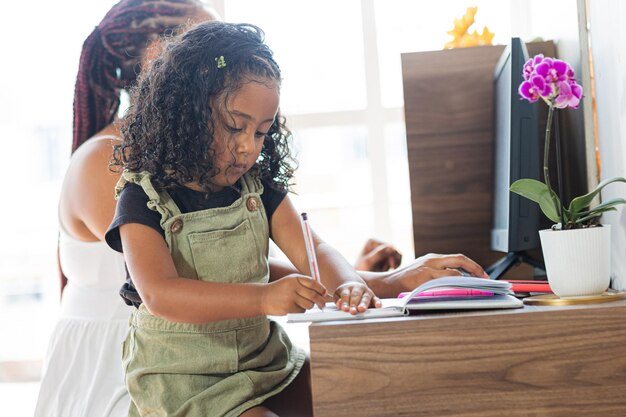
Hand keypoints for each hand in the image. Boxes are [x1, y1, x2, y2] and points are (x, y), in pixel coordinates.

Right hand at [261, 274, 326, 315]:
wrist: (263, 297)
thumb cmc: (280, 289)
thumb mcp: (290, 280)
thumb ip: (304, 283)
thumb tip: (321, 290)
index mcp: (295, 279)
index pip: (313, 283)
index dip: (321, 289)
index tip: (324, 293)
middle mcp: (293, 287)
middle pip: (313, 296)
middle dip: (320, 301)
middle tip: (322, 304)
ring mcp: (290, 298)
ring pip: (309, 305)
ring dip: (309, 306)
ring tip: (303, 304)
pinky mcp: (288, 308)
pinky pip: (301, 311)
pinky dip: (301, 310)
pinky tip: (294, 307)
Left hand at [333, 281, 381, 314]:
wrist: (353, 285)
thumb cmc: (345, 293)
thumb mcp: (338, 294)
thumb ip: (338, 300)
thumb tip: (340, 304)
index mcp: (348, 287)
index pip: (346, 295)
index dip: (345, 302)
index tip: (344, 309)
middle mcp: (358, 288)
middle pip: (356, 296)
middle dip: (354, 304)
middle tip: (352, 311)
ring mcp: (366, 292)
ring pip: (366, 297)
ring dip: (364, 304)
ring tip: (361, 309)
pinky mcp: (373, 297)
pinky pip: (376, 299)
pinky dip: (378, 303)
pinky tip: (378, 306)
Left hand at [354, 238, 401, 271]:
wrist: (360, 280)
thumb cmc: (361, 271)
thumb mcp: (368, 263)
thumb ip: (378, 254)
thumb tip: (391, 247)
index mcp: (372, 242)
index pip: (389, 247)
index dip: (391, 258)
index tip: (386, 269)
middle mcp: (378, 243)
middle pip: (394, 251)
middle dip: (393, 262)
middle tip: (387, 271)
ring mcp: (382, 250)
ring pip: (397, 255)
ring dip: (394, 264)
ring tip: (385, 272)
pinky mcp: (386, 256)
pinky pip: (397, 260)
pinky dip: (394, 266)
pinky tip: (387, 271)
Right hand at [372, 253, 488, 297]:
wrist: (387, 283)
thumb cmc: (406, 280)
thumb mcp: (423, 271)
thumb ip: (438, 273)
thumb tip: (458, 280)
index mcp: (433, 258)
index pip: (458, 258)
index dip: (472, 265)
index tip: (482, 274)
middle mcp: (432, 260)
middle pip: (460, 259)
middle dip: (476, 268)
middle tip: (485, 278)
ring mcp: (428, 268)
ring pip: (454, 271)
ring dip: (468, 279)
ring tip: (476, 286)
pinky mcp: (424, 277)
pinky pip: (444, 281)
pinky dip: (455, 284)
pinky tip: (462, 290)